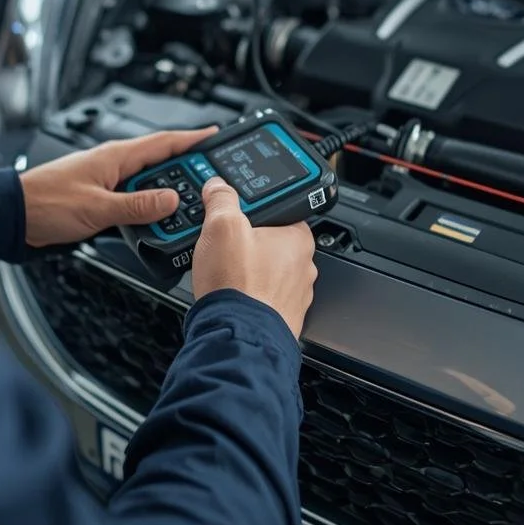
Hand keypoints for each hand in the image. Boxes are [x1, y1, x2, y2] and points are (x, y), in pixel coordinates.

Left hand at [18, 128, 217, 248]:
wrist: (13, 216)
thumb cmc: (44, 203)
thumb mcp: (97, 208)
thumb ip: (137, 206)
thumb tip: (171, 201)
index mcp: (115, 156)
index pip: (163, 142)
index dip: (192, 138)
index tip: (215, 136)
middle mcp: (113, 164)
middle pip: (160, 162)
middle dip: (186, 170)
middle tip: (210, 182)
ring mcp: (107, 180)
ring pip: (147, 182)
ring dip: (166, 192)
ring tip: (187, 206)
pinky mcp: (100, 197)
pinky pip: (133, 196)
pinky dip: (148, 205)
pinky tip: (155, 218)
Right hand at [190, 178, 316, 338]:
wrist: (236, 337)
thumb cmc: (238, 286)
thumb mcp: (222, 226)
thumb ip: (222, 200)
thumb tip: (219, 187)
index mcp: (299, 239)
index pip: (279, 212)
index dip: (253, 212)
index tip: (236, 216)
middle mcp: (304, 268)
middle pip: (271, 243)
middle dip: (247, 244)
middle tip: (224, 247)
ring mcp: (295, 296)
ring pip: (267, 273)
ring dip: (247, 271)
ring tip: (225, 274)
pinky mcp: (282, 318)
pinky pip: (263, 298)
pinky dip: (248, 296)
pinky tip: (231, 296)